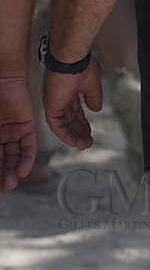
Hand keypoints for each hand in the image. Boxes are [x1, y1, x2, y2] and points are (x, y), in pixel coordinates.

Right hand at [0, 77, 36, 191]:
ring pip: (15, 156)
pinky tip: (23, 170)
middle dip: (3, 175)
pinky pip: (28, 146)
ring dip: (14, 170)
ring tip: (12, 182)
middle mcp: (2, 137)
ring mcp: (14, 133)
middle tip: (3, 188)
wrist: (1, 81)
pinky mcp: (27, 127)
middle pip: (3, 161)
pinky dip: (26, 159)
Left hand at [43, 59, 102, 150]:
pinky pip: (57, 127)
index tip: (89, 130)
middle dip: (80, 132)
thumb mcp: (93, 85)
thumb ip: (94, 98)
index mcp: (71, 90)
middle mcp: (62, 98)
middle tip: (87, 141)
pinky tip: (75, 142)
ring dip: (74, 137)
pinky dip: (67, 136)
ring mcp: (55, 103)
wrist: (72, 61)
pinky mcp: (51, 108)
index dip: (83, 122)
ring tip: (83, 145)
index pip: (76, 111)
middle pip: (71, 120)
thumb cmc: (81, 65)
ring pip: (64, 125)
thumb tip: (97, 108)